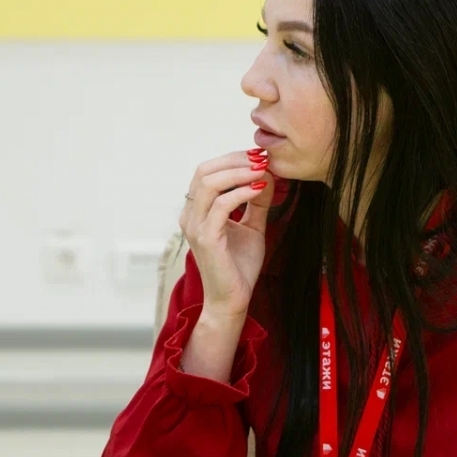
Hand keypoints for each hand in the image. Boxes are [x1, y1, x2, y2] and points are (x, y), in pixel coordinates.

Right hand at [178, 149, 272, 319]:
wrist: (233, 299)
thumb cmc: (239, 266)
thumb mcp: (252, 226)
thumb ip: (256, 201)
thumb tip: (266, 174)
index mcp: (197, 211)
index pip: (207, 171)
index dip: (232, 158)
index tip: (260, 156)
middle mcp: (190, 216)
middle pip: (204, 170)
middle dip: (235, 160)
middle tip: (262, 159)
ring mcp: (195, 227)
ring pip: (209, 183)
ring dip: (239, 172)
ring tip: (262, 171)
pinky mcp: (206, 239)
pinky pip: (221, 205)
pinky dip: (242, 192)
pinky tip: (260, 189)